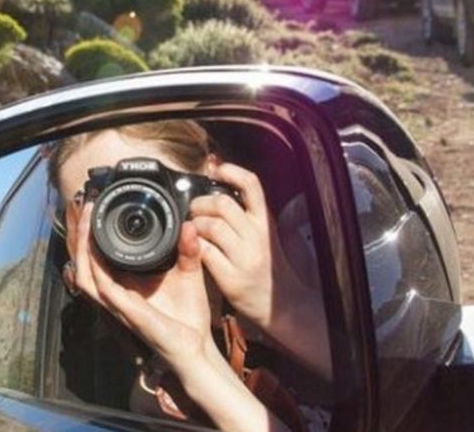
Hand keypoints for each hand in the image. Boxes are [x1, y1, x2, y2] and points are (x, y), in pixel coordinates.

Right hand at [64, 198, 212, 368]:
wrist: (196, 346)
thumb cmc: (188, 316)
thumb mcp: (189, 273)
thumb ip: (188, 249)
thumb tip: (188, 224)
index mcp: (127, 284)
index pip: (100, 257)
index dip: (93, 234)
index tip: (97, 209)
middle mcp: (118, 293)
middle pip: (85, 262)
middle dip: (82, 234)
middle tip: (88, 207)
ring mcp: (119, 303)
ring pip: (86, 273)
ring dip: (83, 247)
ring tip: (88, 221)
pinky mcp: (127, 312)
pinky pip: (102, 289)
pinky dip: (96, 270)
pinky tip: (95, 252)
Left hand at [191, 164, 332, 377]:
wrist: (281, 305)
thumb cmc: (267, 266)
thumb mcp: (262, 233)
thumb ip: (243, 209)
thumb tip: (217, 168)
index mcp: (265, 222)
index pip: (252, 186)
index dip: (232, 170)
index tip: (215, 167)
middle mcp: (257, 237)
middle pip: (223, 204)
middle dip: (200, 203)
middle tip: (194, 210)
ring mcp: (245, 257)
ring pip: (212, 226)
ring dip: (194, 225)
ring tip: (192, 230)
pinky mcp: (232, 278)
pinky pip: (205, 253)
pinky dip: (193, 247)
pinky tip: (193, 249)